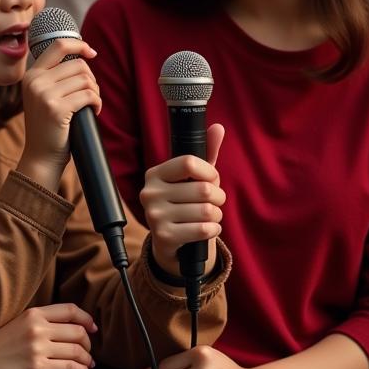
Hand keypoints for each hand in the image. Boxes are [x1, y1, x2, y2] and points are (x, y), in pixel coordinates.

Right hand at [0, 304, 96, 368]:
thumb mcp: (20, 324)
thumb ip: (42, 323)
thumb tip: (71, 330)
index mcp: (34, 313)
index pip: (70, 310)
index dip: (86, 318)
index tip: (93, 328)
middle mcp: (38, 328)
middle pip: (78, 332)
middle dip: (88, 343)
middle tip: (87, 351)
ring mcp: (38, 349)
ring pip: (77, 351)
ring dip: (87, 359)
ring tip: (87, 363)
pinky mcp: (38, 368)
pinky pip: (70, 368)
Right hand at [16, 36, 100, 189]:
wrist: (41, 155)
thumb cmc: (48, 126)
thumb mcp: (43, 96)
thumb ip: (55, 76)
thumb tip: (83, 57)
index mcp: (31, 75)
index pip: (58, 45)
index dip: (79, 44)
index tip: (91, 53)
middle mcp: (35, 82)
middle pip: (78, 65)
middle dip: (91, 79)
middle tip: (91, 95)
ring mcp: (44, 94)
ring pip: (85, 80)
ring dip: (95, 92)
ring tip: (92, 104)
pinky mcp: (56, 108)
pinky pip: (89, 95)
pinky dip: (97, 103)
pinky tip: (94, 111)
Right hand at [140, 123, 225, 277]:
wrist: (171, 241)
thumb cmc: (185, 203)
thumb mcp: (193, 178)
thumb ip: (206, 152)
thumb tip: (218, 127)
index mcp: (155, 174)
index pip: (190, 163)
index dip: (209, 172)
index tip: (211, 179)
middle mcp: (149, 192)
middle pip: (203, 189)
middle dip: (218, 197)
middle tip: (213, 202)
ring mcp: (154, 215)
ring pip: (206, 211)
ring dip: (217, 215)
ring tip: (209, 216)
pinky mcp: (163, 236)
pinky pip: (204, 229)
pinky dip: (214, 230)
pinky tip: (206, 229)